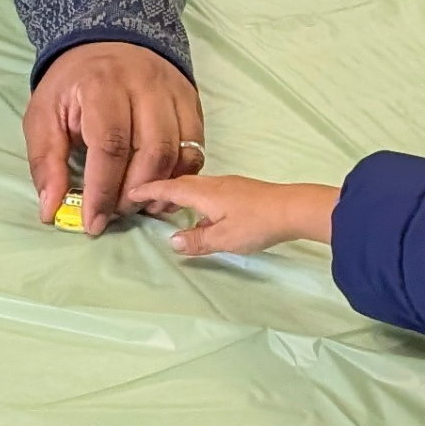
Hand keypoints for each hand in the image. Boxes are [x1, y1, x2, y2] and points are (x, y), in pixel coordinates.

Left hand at [22, 40, 202, 230]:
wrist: (109, 40)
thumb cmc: (74, 84)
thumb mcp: (44, 114)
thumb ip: (46, 162)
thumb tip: (51, 210)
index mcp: (103, 85)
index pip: (110, 145)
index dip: (102, 191)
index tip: (93, 224)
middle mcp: (145, 85)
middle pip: (151, 152)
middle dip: (132, 194)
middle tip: (114, 213)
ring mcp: (174, 93)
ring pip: (178, 153)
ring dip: (160, 190)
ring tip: (137, 206)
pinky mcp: (191, 102)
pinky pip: (195, 148)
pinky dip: (180, 176)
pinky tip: (160, 190)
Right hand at [117, 174, 338, 257]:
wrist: (293, 209)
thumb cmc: (256, 223)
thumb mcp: (223, 238)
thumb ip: (196, 240)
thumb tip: (172, 241)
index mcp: (204, 192)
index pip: (169, 187)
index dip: (149, 190)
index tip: (130, 191)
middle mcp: (214, 184)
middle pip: (181, 184)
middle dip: (162, 192)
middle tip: (147, 204)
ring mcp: (229, 186)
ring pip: (196, 187)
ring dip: (180, 196)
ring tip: (171, 210)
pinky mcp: (242, 192)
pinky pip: (209, 192)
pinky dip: (196, 200)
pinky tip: (202, 216)